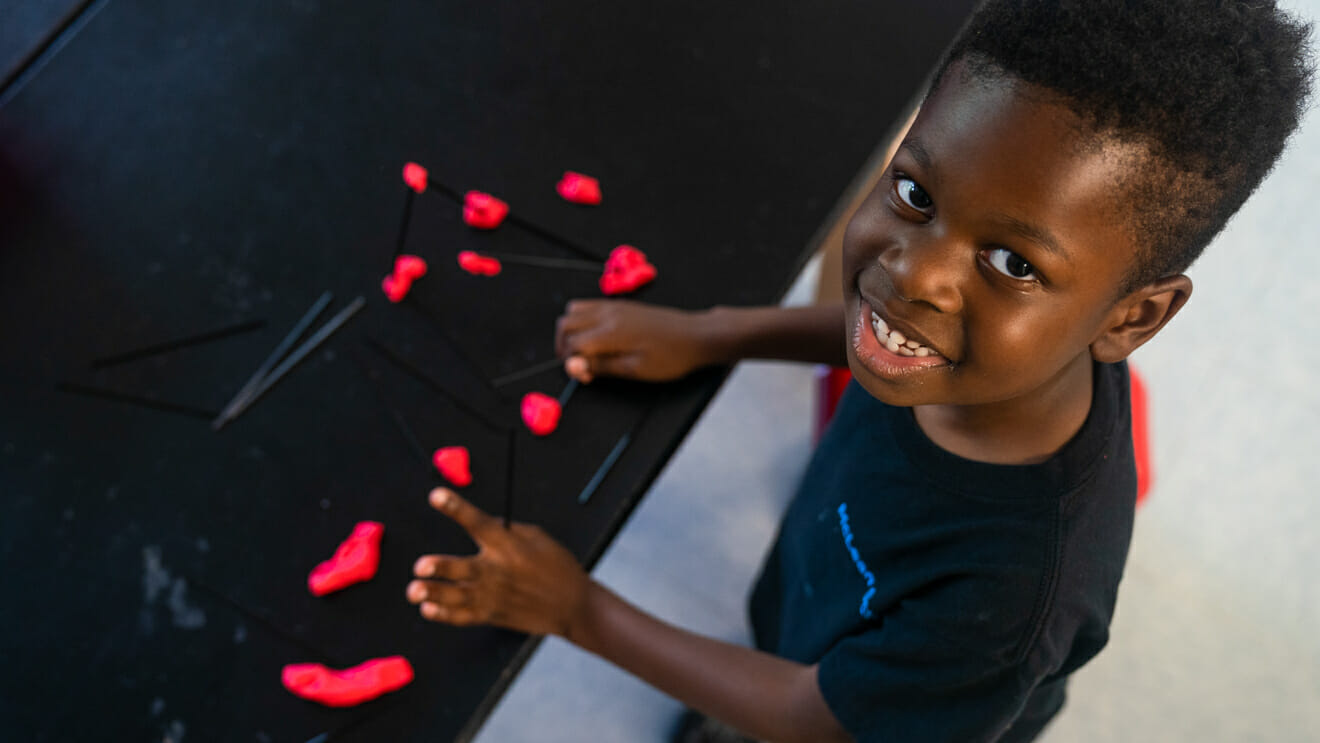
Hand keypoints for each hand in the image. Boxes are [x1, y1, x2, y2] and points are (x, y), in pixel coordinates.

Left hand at [406, 488, 590, 637]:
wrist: (573, 605)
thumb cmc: (556, 566)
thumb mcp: (536, 537)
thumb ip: (505, 530)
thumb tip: (478, 522)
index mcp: (509, 545)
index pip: (478, 522)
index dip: (456, 507)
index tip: (436, 496)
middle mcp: (498, 570)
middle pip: (462, 568)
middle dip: (440, 568)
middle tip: (420, 567)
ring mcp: (493, 596)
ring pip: (456, 596)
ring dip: (433, 593)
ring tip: (414, 590)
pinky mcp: (492, 615)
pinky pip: (462, 617)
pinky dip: (443, 614)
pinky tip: (428, 608)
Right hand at [555, 300, 720, 382]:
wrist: (695, 336)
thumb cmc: (671, 356)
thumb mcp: (635, 370)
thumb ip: (600, 365)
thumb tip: (571, 365)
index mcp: (610, 332)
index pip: (571, 344)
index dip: (573, 364)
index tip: (587, 376)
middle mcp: (608, 313)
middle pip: (565, 324)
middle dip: (564, 346)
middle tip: (581, 365)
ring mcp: (613, 306)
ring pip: (573, 311)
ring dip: (571, 332)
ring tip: (586, 351)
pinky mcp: (621, 304)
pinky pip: (588, 306)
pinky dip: (583, 321)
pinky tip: (598, 337)